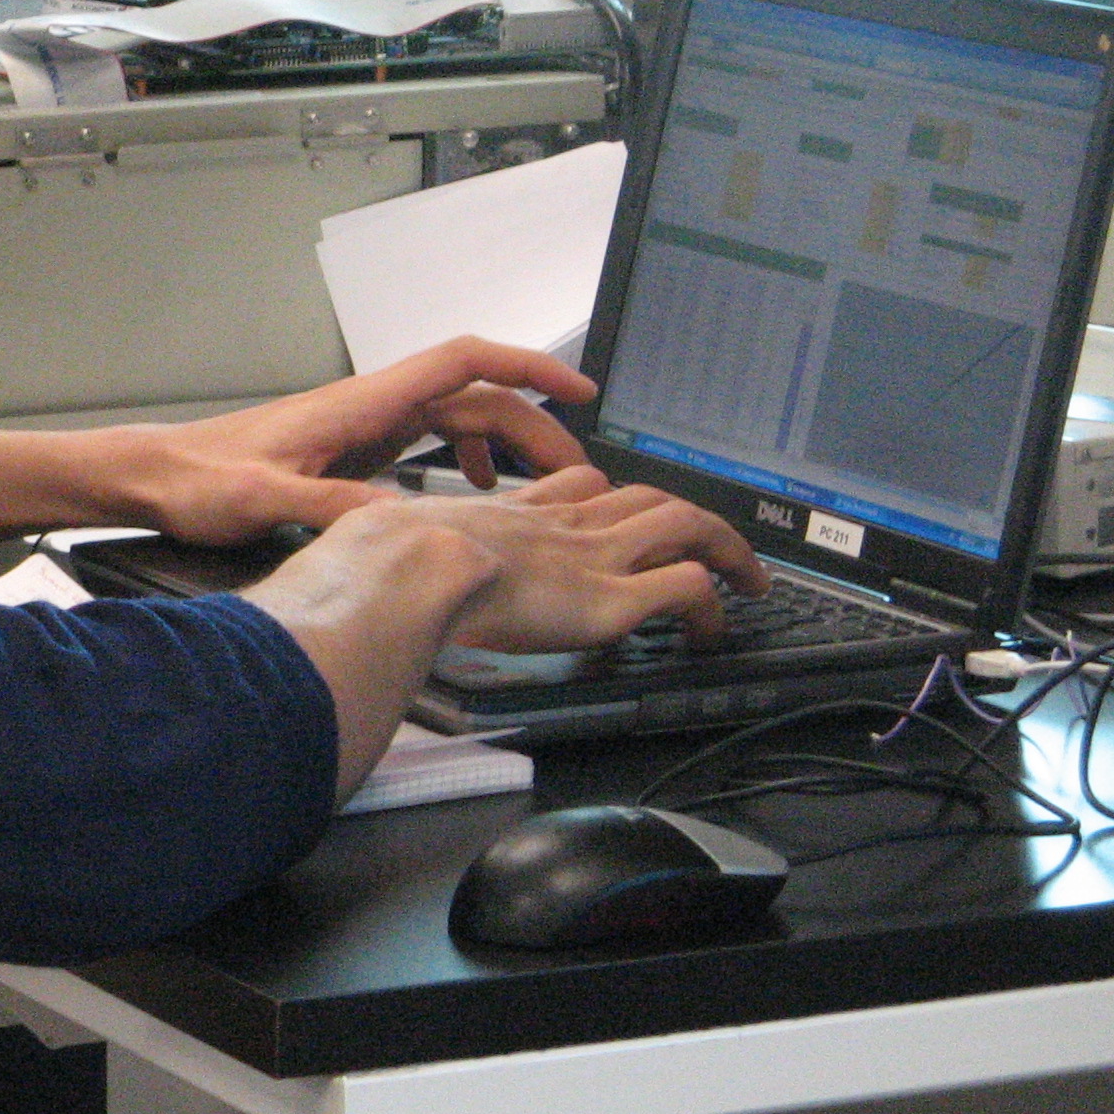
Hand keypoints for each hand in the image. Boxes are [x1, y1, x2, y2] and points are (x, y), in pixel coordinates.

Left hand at [107, 336, 596, 545]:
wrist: (154, 475)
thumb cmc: (197, 479)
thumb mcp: (263, 499)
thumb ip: (328, 505)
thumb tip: (398, 520)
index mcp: (359, 403)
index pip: (461, 363)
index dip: (527, 368)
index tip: (578, 389)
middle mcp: (368, 406)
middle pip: (474, 397)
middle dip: (534, 427)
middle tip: (579, 476)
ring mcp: (361, 425)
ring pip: (455, 419)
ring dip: (504, 447)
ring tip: (540, 491)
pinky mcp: (351, 449)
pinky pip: (426, 442)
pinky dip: (463, 460)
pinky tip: (469, 493)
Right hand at [240, 470, 768, 796]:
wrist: (403, 566)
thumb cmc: (384, 562)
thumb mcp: (388, 545)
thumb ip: (397, 553)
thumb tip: (363, 578)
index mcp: (514, 513)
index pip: (579, 486)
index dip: (606, 496)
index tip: (617, 508)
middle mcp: (563, 524)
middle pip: (645, 496)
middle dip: (688, 513)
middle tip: (714, 541)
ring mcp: (591, 555)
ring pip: (686, 526)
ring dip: (726, 549)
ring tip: (749, 578)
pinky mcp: (609, 597)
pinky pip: (686, 587)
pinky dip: (712, 602)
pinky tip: (716, 627)